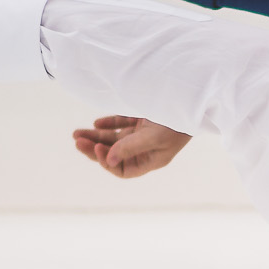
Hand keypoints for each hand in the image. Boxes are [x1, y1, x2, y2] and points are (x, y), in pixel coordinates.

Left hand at [72, 116, 191, 178]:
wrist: (192, 99)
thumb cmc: (177, 122)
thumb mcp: (154, 137)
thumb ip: (130, 147)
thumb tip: (106, 161)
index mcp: (150, 160)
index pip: (122, 169)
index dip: (106, 162)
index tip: (96, 149)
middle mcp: (144, 149)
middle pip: (113, 154)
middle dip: (94, 148)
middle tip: (77, 141)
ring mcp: (142, 133)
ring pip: (113, 139)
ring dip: (95, 136)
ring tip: (76, 134)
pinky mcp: (141, 119)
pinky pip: (121, 124)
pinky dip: (108, 123)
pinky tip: (96, 122)